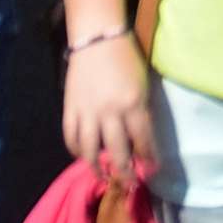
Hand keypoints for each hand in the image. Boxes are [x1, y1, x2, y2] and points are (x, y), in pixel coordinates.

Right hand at [64, 34, 155, 174]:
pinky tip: (84, 157)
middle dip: (126, 172)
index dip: (149, 158)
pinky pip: (72, 139)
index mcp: (133, 103)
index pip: (143, 140)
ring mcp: (87, 113)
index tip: (153, 170)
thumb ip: (141, 111)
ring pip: (91, 152)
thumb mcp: (143, 84)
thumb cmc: (126, 58)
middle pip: (118, 152)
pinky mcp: (70, 110)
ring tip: (105, 178)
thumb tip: (141, 140)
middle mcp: (110, 112)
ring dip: (98, 169)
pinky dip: (77, 151)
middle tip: (131, 184)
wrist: (96, 39)